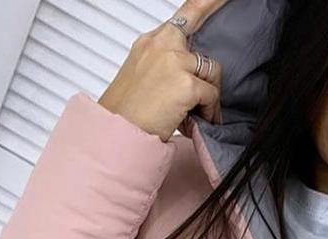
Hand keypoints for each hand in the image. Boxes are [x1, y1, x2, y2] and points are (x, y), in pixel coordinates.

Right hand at [98, 1, 228, 141]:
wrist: (116, 135)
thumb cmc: (125, 115)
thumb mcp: (139, 78)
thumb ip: (162, 66)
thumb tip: (185, 76)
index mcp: (149, 42)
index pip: (186, 13)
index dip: (207, 3)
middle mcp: (161, 45)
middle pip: (203, 48)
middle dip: (207, 74)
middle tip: (204, 96)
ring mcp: (175, 62)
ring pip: (210, 72)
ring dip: (208, 96)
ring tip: (196, 114)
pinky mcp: (186, 84)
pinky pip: (211, 95)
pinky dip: (208, 111)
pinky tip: (196, 122)